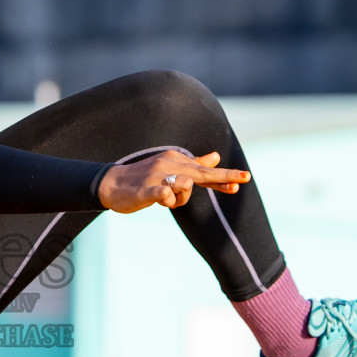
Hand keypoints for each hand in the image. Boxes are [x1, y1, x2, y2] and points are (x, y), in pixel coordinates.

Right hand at [96, 151, 248, 213]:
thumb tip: (216, 156)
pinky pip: (165, 194)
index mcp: (176, 161)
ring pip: (184, 188)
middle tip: (244, 179)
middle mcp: (169, 164)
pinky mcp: (146, 189)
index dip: (224, 177)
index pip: (204, 171)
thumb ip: (194, 165)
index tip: (245, 179)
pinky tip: (162, 198)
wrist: (112, 184)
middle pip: (201, 174)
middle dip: (223, 177)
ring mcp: (157, 176)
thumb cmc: (143, 178)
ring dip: (179, 199)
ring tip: (162, 200)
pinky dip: (167, 198)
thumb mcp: (170, 169)